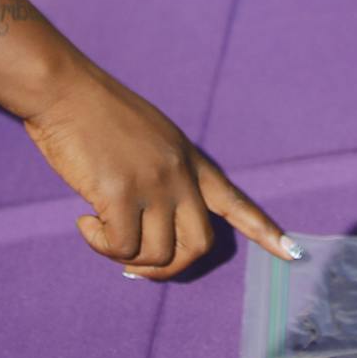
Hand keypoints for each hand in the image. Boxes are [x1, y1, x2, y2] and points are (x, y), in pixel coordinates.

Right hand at [23, 58, 294, 278]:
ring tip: (99, 231)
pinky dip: (100, 245)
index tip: (293, 251)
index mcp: (188, 157)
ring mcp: (153, 184)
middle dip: (168, 268)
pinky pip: (119, 247)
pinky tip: (83, 222)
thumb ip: (159, 176)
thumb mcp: (145, 138)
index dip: (263, 229)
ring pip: (156, 254)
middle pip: (198, 245)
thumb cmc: (93, 114)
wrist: (63, 89)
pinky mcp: (120, 194)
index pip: (233, 199)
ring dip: (125, 256)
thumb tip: (149, 233)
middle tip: (135, 265)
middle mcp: (178, 173)